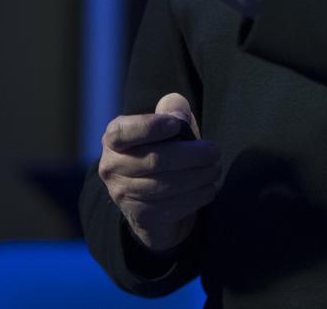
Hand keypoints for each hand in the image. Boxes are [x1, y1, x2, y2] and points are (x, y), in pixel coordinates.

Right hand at [99, 93, 220, 252]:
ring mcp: (123, 195)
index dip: (150, 127)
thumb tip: (177, 114)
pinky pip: (175, 206)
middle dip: (193, 155)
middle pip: (156, 160)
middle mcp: (111, 167)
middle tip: (214, 152)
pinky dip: (198, 195)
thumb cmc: (164, 149)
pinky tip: (207, 187)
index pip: (123, 132)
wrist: (152, 198)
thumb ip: (172, 110)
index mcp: (114, 139)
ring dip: (200, 176)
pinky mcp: (141, 216)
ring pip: (168, 185)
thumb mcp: (167, 124)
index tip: (175, 125)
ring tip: (214, 169)